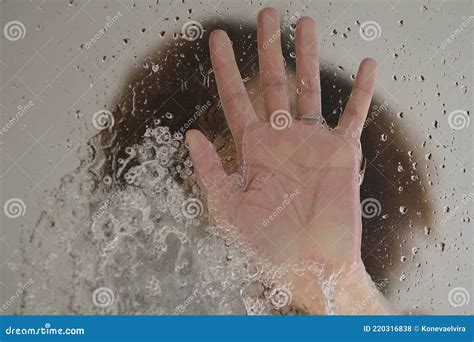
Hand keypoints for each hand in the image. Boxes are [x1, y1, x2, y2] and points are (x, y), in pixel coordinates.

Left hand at [186, 8, 388, 313]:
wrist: (308, 266)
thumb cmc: (267, 244)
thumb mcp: (228, 208)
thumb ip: (211, 169)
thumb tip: (189, 134)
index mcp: (253, 149)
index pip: (236, 98)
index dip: (224, 68)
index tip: (216, 38)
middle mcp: (282, 139)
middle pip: (273, 83)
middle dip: (268, 48)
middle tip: (267, 13)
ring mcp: (313, 142)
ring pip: (310, 88)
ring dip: (308, 56)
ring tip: (305, 23)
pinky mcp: (342, 152)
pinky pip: (353, 115)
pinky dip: (362, 91)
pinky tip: (368, 65)